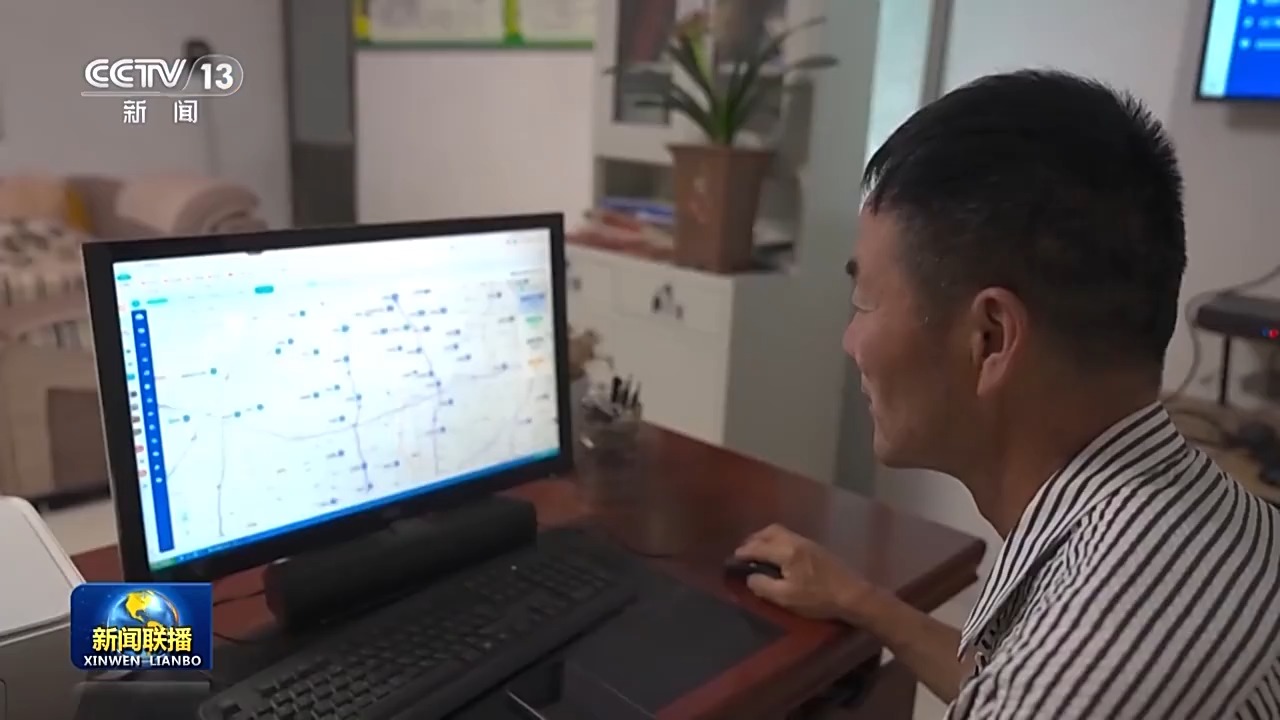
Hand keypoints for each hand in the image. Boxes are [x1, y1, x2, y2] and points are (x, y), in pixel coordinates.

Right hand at [733, 524, 874, 620]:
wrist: (853, 595)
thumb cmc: (818, 598)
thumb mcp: (786, 598)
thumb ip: (763, 586)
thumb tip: (750, 577)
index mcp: (786, 551)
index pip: (758, 547)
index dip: (743, 552)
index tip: (733, 559)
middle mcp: (795, 541)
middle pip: (770, 531)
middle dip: (754, 539)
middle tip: (745, 552)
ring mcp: (808, 543)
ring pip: (781, 532)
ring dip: (766, 539)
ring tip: (760, 552)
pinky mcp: (816, 548)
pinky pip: (790, 537)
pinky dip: (778, 542)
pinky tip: (779, 556)